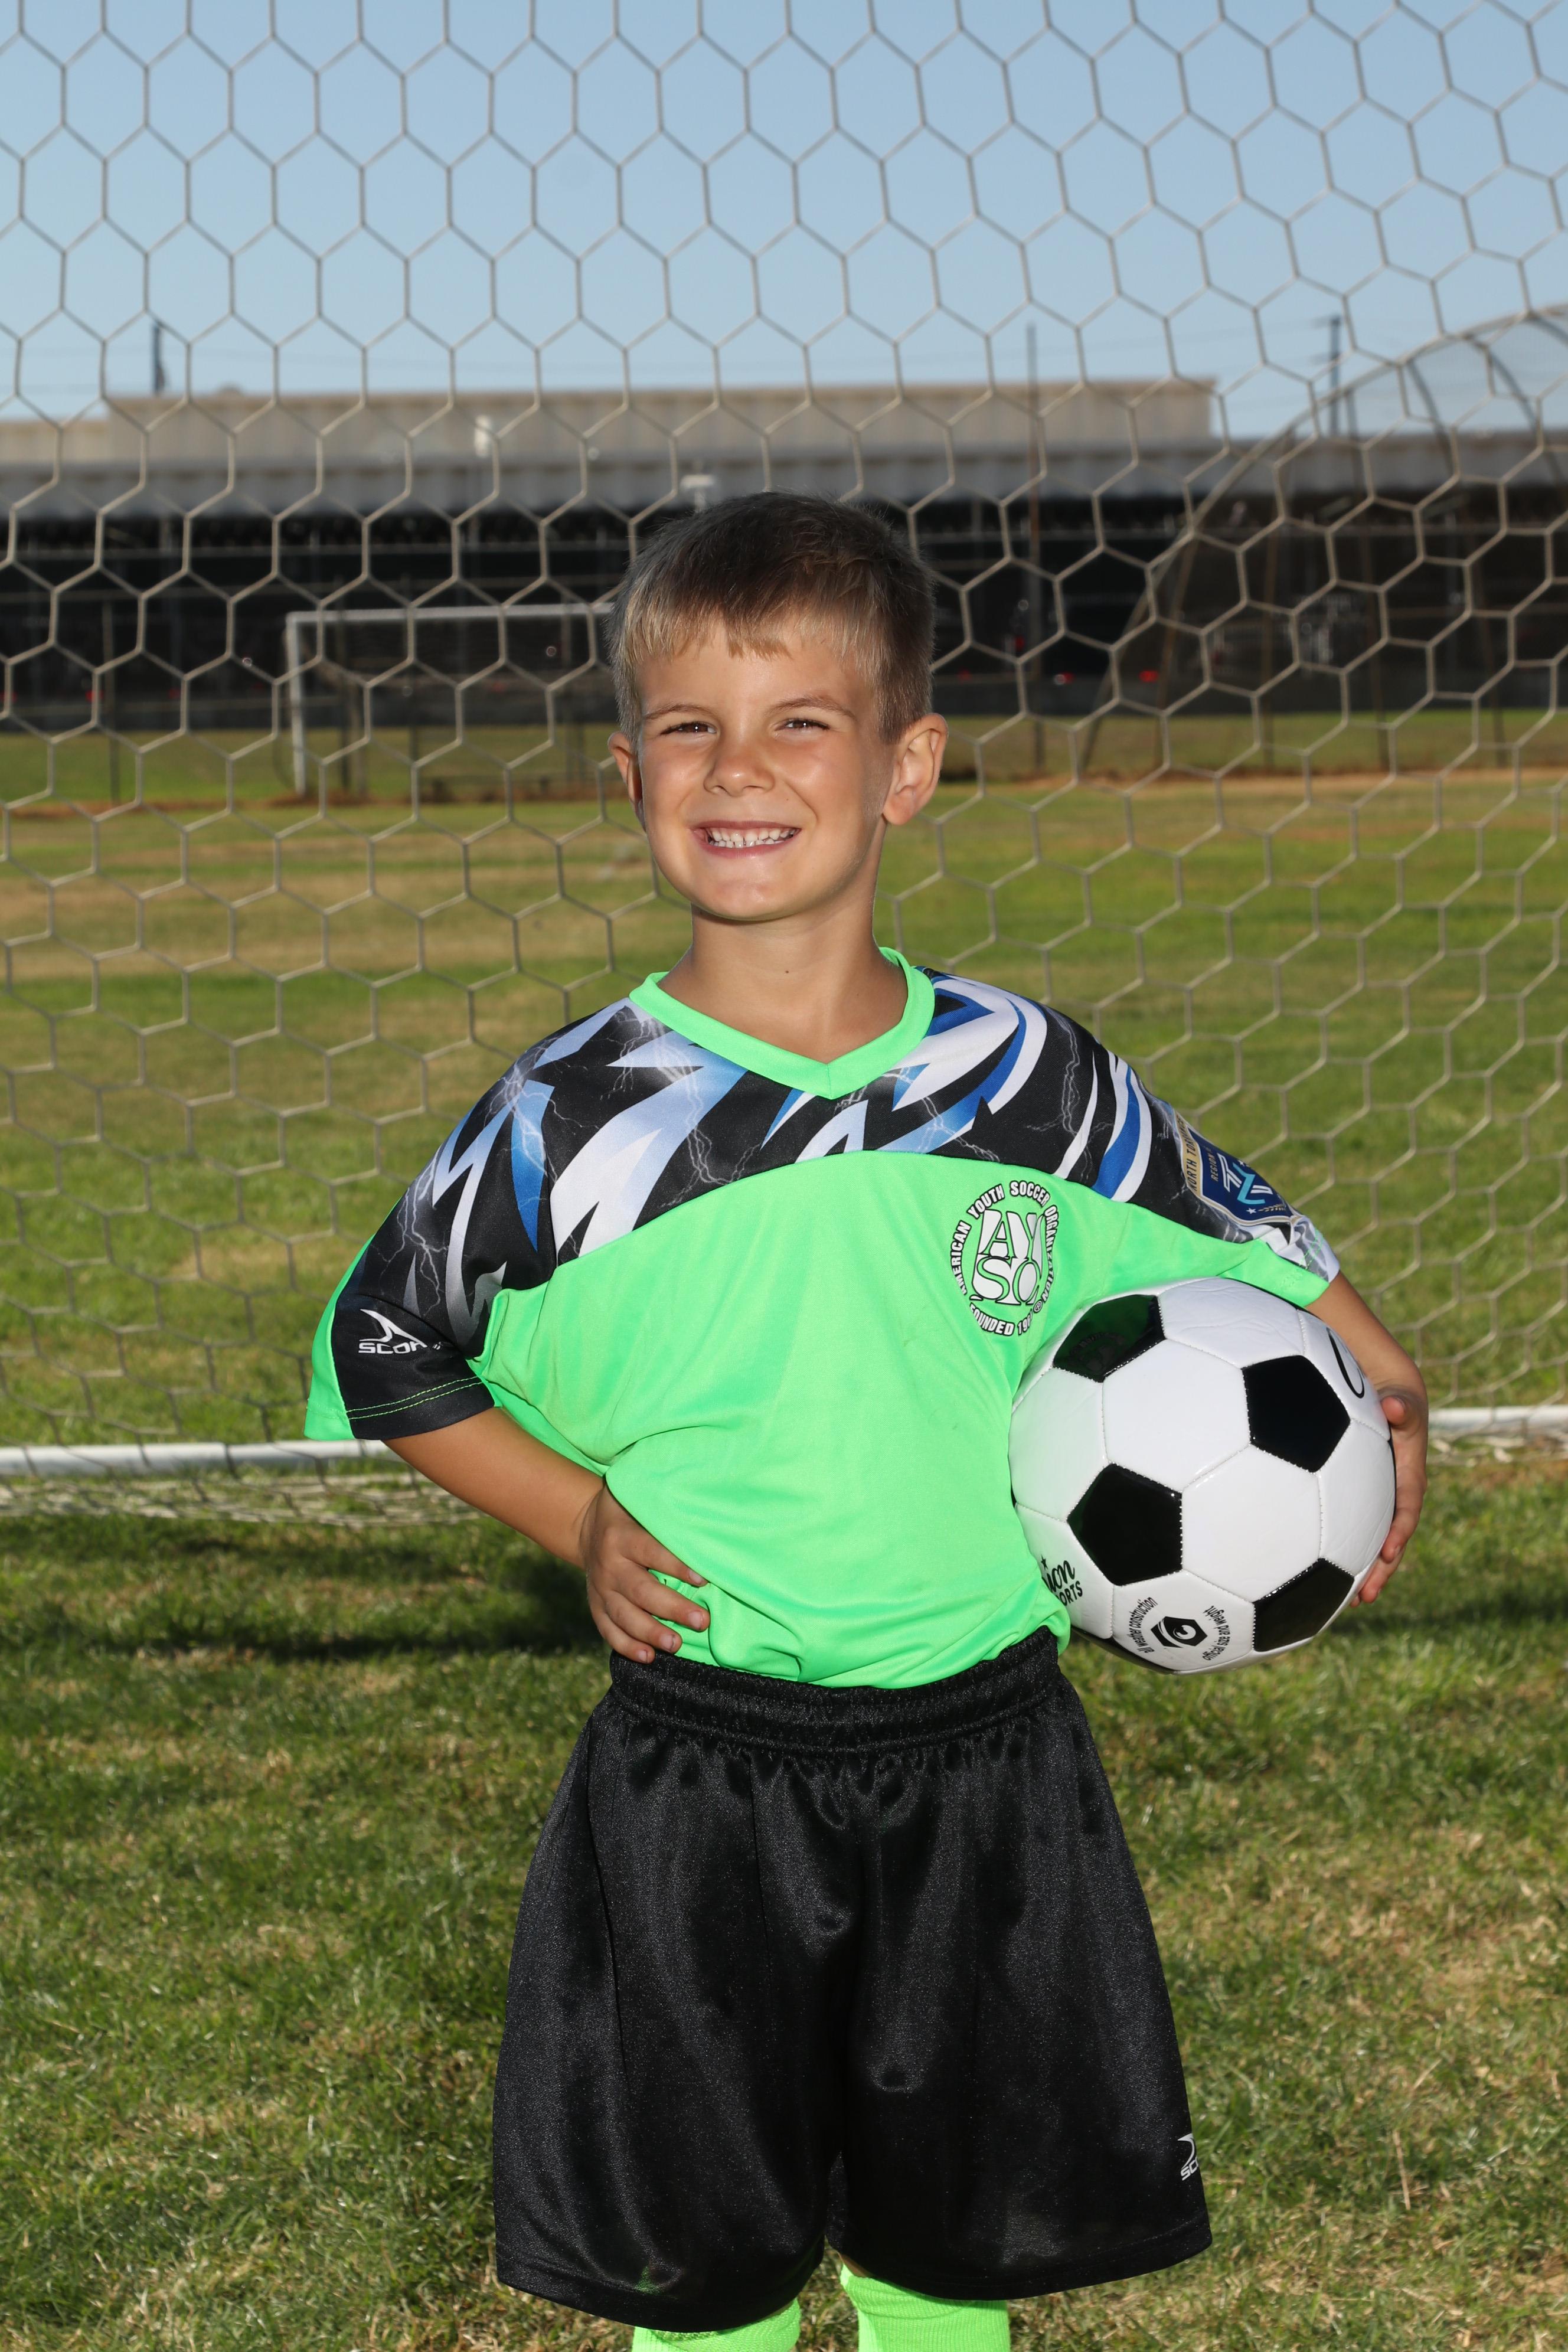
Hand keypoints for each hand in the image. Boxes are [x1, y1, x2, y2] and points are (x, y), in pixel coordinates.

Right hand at [576, 1481, 709, 1662]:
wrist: (586, 1525)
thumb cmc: (629, 1510)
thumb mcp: (639, 1497)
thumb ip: (664, 1506)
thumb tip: (708, 1505)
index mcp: (622, 1536)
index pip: (651, 1552)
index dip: (676, 1566)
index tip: (703, 1579)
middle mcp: (609, 1564)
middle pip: (640, 1590)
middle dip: (672, 1608)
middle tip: (701, 1621)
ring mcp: (601, 1589)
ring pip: (624, 1615)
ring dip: (650, 1632)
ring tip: (676, 1645)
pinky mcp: (596, 1606)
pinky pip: (608, 1630)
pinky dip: (626, 1646)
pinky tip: (648, 1657)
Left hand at [1355, 1385, 1427, 1604]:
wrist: (1391, 1401)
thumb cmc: (1395, 1402)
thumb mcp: (1402, 1401)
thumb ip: (1401, 1406)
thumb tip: (1394, 1406)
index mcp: (1409, 1480)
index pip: (1406, 1510)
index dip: (1399, 1532)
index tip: (1388, 1551)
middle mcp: (1397, 1498)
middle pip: (1392, 1540)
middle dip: (1381, 1570)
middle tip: (1365, 1597)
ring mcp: (1380, 1505)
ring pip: (1372, 1545)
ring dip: (1363, 1575)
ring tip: (1346, 1605)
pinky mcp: (1362, 1505)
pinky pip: (1354, 1534)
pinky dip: (1343, 1557)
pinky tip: (1320, 1581)